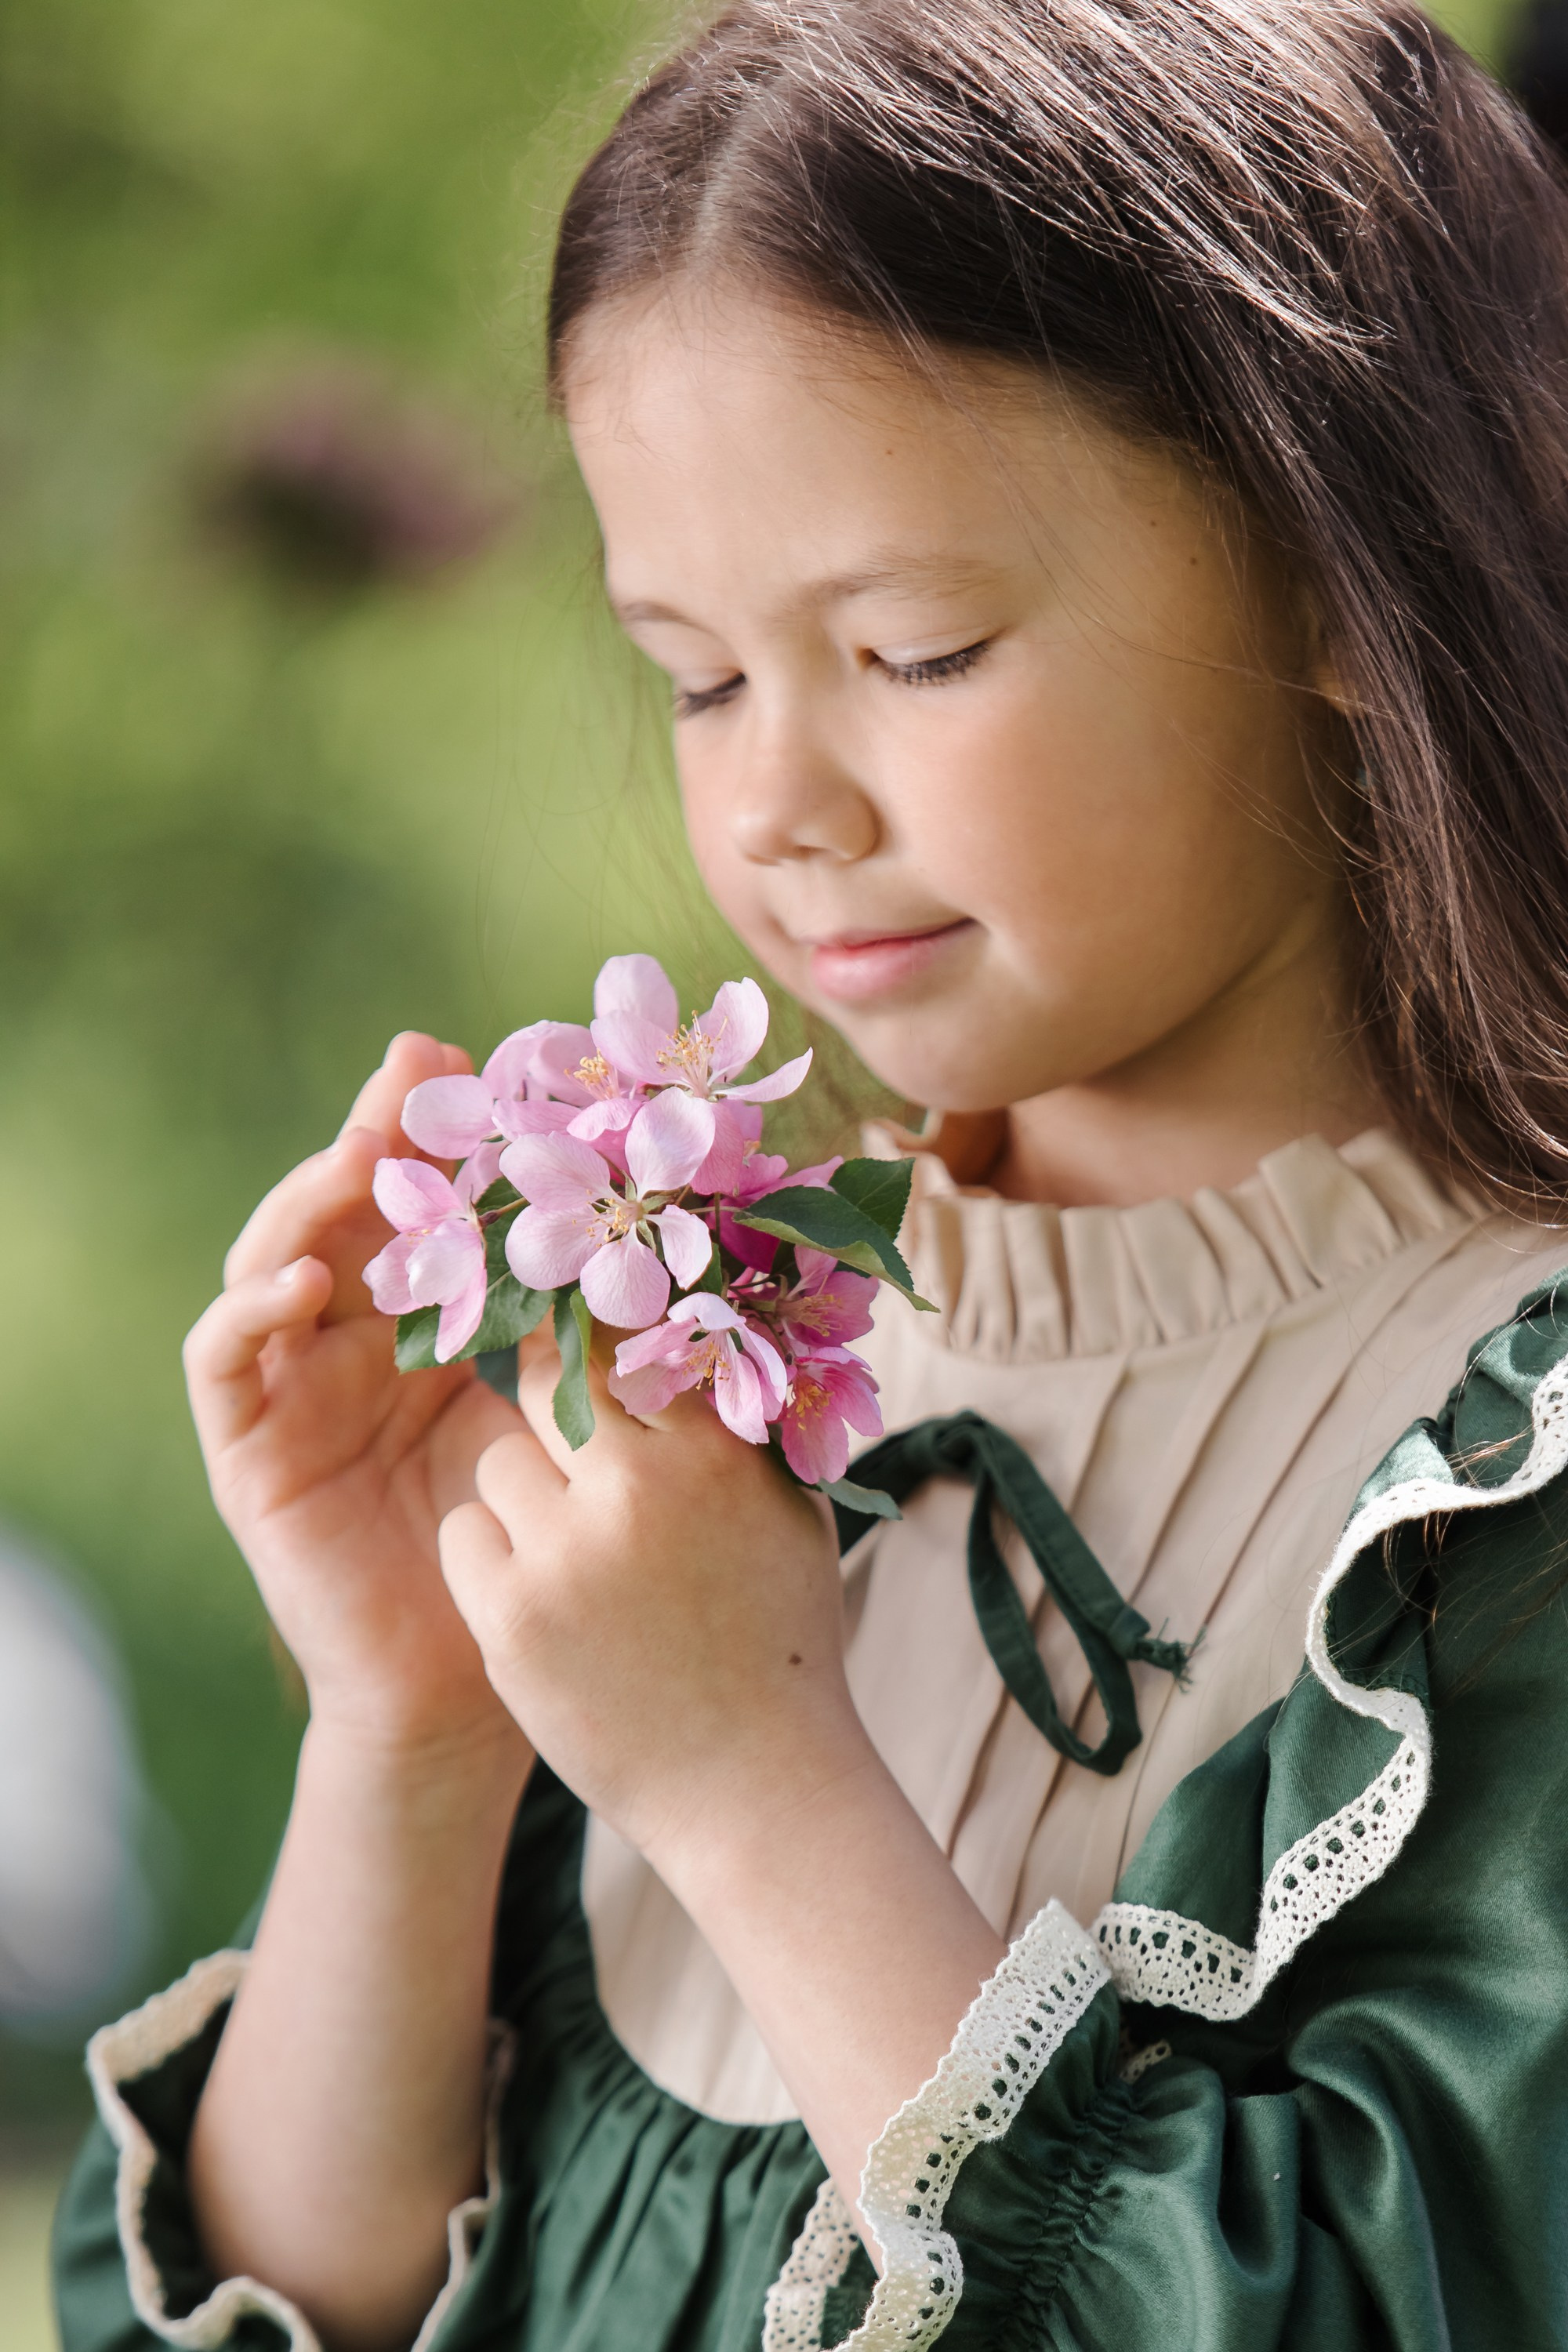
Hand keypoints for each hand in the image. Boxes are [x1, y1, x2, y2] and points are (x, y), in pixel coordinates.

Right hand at [184, 1034, 532, 1773]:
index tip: (494, 1063)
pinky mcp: (246, 1450)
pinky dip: (249, 1311)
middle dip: (377, 1131)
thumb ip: (581, 1322)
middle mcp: (351, 1344)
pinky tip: (302, 1282)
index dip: (447, 1133)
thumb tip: (655, 1211)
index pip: (425, 1204)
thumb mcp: (564, 1413)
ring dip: (309, 1202)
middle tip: (418, 1067)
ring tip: (360, 1156)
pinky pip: (221, 1361)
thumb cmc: (542, 1554)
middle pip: (346, 1211)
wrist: (482, 1689)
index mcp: (429, 1325)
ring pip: (272, 1262)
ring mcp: (291, 1391)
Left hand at [438, 1343, 865, 1870]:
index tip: (591, 1362)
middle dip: (551, 1409)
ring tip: (569, 1555)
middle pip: (550, 1383)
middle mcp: (641, 1486)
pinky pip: (463, 1535)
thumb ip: (735, 1426)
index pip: (627, 1344)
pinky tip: (538, 1600)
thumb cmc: (778, 1640)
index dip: (602, 1349)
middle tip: (564, 1451)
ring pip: (497, 1460)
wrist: (756, 1786)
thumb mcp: (788, 1512)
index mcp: (715, 1450)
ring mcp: (568, 1551)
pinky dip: (488, 1560)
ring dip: (521, 1495)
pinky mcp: (511, 1616)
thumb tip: (684, 1339)